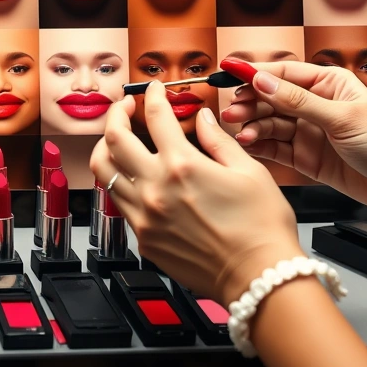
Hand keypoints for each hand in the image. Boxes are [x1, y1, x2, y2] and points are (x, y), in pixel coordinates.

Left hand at [90, 82, 301, 304]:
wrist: (258, 277)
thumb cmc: (262, 229)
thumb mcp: (249, 172)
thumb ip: (218, 140)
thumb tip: (201, 118)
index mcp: (182, 166)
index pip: (155, 116)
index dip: (151, 96)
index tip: (153, 90)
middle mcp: (154, 188)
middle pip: (113, 138)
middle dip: (116, 114)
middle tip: (125, 106)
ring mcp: (143, 215)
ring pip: (103, 171)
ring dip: (106, 147)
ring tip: (117, 139)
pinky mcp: (142, 238)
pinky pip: (118, 201)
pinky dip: (119, 181)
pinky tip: (132, 175)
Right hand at [223, 61, 366, 212]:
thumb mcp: (342, 117)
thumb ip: (298, 101)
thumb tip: (263, 81)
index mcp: (328, 84)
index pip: (283, 73)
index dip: (254, 73)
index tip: (228, 73)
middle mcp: (314, 105)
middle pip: (269, 99)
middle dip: (248, 104)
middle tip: (232, 112)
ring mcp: (307, 131)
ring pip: (267, 123)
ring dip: (250, 126)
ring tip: (240, 132)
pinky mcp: (302, 156)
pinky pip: (272, 147)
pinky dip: (257, 145)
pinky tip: (247, 144)